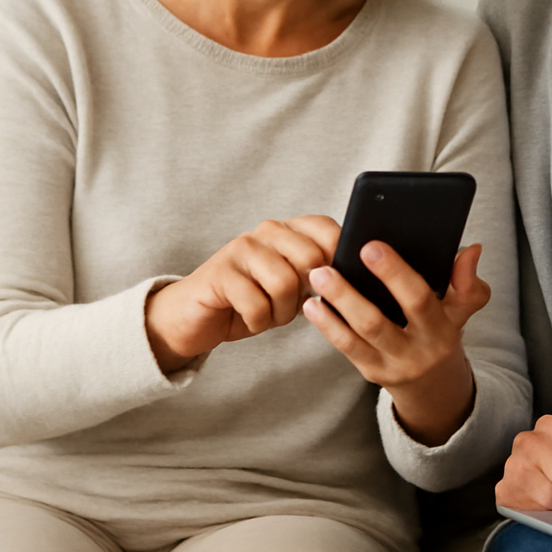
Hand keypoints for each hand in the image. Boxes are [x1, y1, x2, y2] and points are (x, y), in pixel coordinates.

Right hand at [145, 215, 340, 372]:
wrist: (195, 316)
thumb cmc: (252, 300)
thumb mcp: (292, 285)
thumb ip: (319, 274)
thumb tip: (356, 279)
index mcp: (288, 229)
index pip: (327, 228)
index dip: (338, 258)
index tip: (332, 285)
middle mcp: (266, 231)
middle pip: (311, 258)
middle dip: (306, 294)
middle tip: (291, 307)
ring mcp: (241, 249)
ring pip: (284, 283)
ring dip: (281, 312)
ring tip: (269, 314)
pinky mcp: (220, 273)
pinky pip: (257, 305)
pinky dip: (258, 322)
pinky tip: (249, 319)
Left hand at [302, 241, 490, 445]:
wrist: (436, 386)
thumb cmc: (442, 333)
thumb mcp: (461, 310)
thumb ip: (467, 281)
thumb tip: (471, 250)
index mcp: (440, 330)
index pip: (418, 299)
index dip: (395, 274)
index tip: (371, 246)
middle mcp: (415, 352)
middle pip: (378, 323)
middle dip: (350, 293)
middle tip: (327, 265)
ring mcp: (391, 366)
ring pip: (357, 336)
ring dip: (333, 306)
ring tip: (317, 277)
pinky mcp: (371, 372)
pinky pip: (346, 347)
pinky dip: (328, 325)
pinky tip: (313, 304)